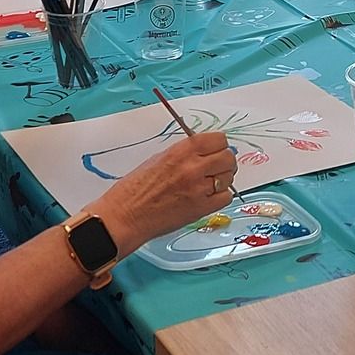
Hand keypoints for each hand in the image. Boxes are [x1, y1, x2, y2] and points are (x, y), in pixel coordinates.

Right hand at [96, 131, 237, 254]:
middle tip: (216, 168)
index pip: (218, 139)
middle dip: (224, 162)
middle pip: (228, 157)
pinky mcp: (202, 208)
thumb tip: (205, 152)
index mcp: (181, 151)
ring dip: (223, 180)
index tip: (216, 150)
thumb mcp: (158, 159)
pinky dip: (220, 197)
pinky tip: (208, 198)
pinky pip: (226, 198)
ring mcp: (199, 188)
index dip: (219, 145)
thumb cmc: (135, 189)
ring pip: (229, 177)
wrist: (126, 215)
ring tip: (208, 184)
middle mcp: (193, 167)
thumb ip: (184, 153)